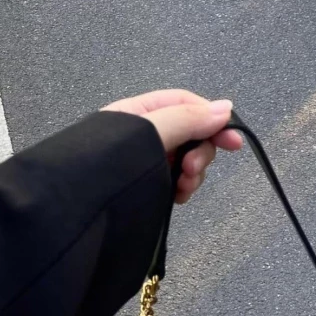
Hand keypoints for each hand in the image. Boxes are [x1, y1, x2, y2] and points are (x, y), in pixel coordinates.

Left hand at [102, 89, 242, 203]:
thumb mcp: (151, 132)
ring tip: (183, 187)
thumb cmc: (108, 165)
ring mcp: (149, 162)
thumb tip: (226, 108)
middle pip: (192, 134)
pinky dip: (184, 188)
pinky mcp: (151, 185)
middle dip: (200, 153)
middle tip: (192, 171)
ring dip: (193, 174)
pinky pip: (179, 181)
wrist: (82, 210)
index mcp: (140, 112)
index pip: (186, 105)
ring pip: (188, 160)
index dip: (212, 119)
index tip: (233, 141)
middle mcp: (146, 134)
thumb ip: (188, 119)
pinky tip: (178, 197)